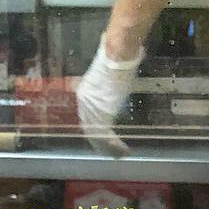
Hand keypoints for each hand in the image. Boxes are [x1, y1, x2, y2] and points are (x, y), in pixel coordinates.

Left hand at [76, 35, 142, 156]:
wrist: (117, 54)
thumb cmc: (117, 60)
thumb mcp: (109, 78)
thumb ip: (108, 90)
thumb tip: (115, 93)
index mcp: (84, 94)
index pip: (87, 119)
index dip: (95, 133)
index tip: (103, 142)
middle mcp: (84, 103)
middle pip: (89, 130)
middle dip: (101, 145)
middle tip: (112, 154)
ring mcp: (92, 108)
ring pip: (97, 136)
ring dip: (109, 149)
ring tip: (120, 154)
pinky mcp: (102, 113)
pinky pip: (106, 136)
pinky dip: (115, 145)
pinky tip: (123, 150)